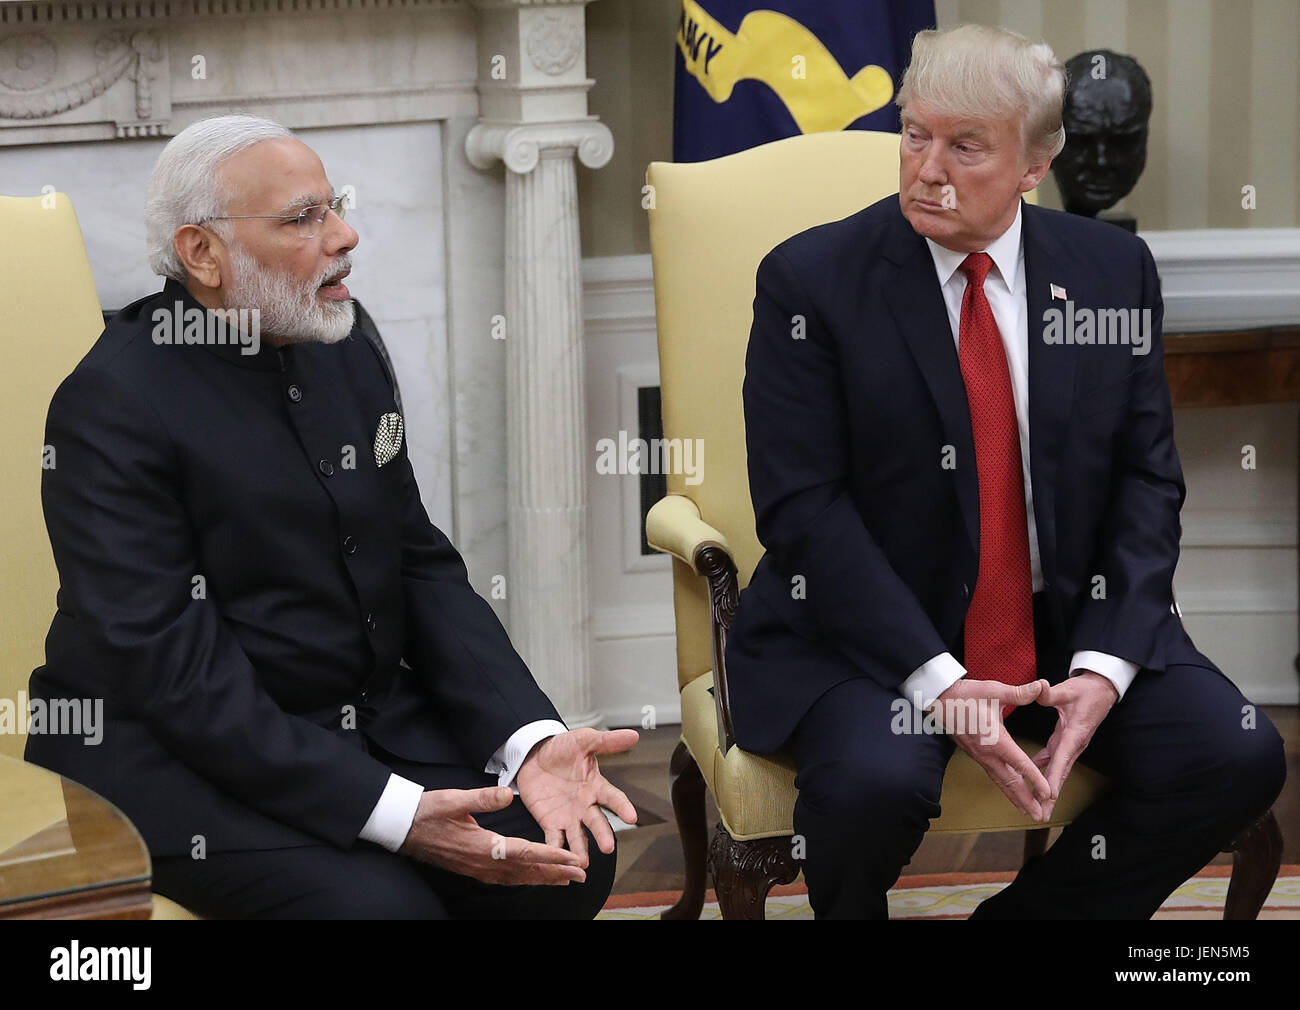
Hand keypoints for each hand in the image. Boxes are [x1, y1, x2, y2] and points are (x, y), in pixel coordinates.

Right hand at [398, 786, 586, 885]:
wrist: (402, 828)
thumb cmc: (428, 812)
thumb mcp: (454, 799)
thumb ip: (483, 797)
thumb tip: (508, 793)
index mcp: (482, 846)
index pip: (525, 853)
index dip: (551, 856)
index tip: (572, 859)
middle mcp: (483, 862)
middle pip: (526, 871)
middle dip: (555, 872)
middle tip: (581, 874)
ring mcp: (478, 869)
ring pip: (518, 877)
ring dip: (543, 878)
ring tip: (566, 879)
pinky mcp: (474, 869)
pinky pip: (506, 878)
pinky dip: (525, 878)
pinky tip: (534, 877)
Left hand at [515, 728, 639, 865]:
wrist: (532, 755)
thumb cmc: (561, 748)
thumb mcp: (583, 740)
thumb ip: (607, 741)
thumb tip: (634, 735)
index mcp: (595, 786)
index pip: (613, 798)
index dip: (622, 807)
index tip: (632, 817)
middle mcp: (585, 806)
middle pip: (596, 822)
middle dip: (602, 835)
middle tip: (608, 847)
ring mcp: (568, 817)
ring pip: (577, 837)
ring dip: (580, 850)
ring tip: (582, 863)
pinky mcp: (549, 823)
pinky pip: (553, 839)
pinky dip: (554, 849)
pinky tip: (556, 859)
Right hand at [933, 677, 1053, 821]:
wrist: (938, 699)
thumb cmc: (966, 694)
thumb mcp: (993, 690)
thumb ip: (1019, 693)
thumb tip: (1041, 686)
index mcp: (995, 739)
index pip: (1019, 763)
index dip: (1035, 779)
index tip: (1048, 793)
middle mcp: (987, 753)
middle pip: (1010, 782)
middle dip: (1026, 800)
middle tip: (1040, 816)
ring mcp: (980, 756)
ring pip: (1001, 781)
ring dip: (1016, 797)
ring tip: (1029, 812)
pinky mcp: (976, 755)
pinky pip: (994, 775)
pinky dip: (1005, 787)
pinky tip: (1012, 791)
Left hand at [1032, 671, 1116, 818]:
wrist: (1101, 689)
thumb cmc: (1086, 690)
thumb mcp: (1067, 690)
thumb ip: (1051, 693)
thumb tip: (1039, 688)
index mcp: (1074, 733)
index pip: (1062, 758)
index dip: (1055, 776)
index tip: (1050, 794)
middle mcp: (1074, 744)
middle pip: (1060, 773)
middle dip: (1051, 795)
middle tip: (1042, 814)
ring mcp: (1071, 744)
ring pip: (1057, 770)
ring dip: (1048, 788)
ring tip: (1037, 806)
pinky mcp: (1066, 741)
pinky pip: (1053, 760)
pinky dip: (1043, 770)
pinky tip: (1030, 776)